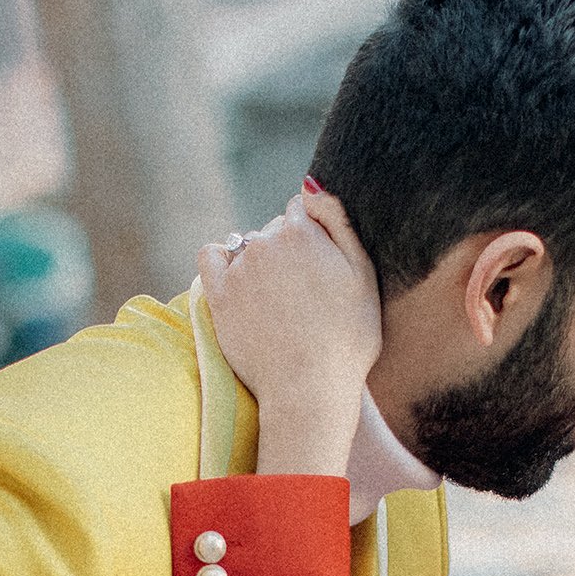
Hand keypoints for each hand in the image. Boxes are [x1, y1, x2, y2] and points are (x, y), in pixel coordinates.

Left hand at [196, 191, 381, 473]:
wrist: (308, 389)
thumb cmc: (347, 339)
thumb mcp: (363, 276)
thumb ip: (339, 223)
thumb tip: (309, 186)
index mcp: (302, 233)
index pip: (301, 211)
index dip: (314, 237)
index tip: (321, 269)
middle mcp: (265, 243)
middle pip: (274, 231)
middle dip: (288, 251)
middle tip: (304, 294)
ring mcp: (238, 269)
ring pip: (247, 246)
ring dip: (260, 262)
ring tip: (278, 303)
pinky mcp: (218, 295)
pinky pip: (211, 256)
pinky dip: (222, 260)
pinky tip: (238, 279)